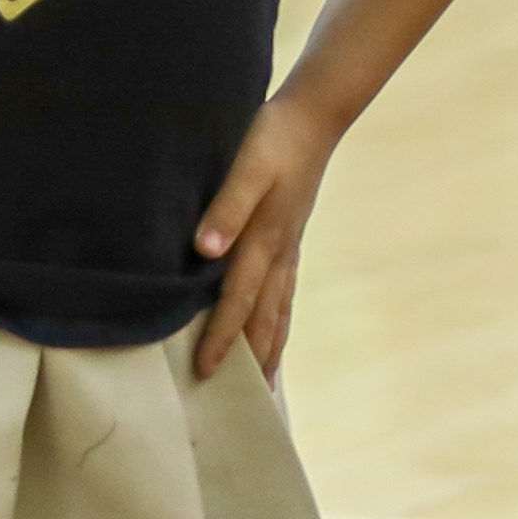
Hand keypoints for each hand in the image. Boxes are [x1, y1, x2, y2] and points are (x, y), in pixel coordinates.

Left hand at [191, 95, 339, 378]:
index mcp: (263, 241)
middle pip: (265, 319)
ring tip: (266, 382)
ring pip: (279, 310)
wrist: (313, 116)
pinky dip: (280, 320)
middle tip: (243, 402)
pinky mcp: (291, 237)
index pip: (237, 301)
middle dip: (252, 359)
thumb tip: (204, 252)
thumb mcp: (246, 166)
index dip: (220, 337)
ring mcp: (289, 248)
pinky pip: (285, 292)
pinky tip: (275, 327)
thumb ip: (225, 208)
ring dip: (271, 347)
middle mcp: (279, 253)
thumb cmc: (273, 137)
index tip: (206, 372)